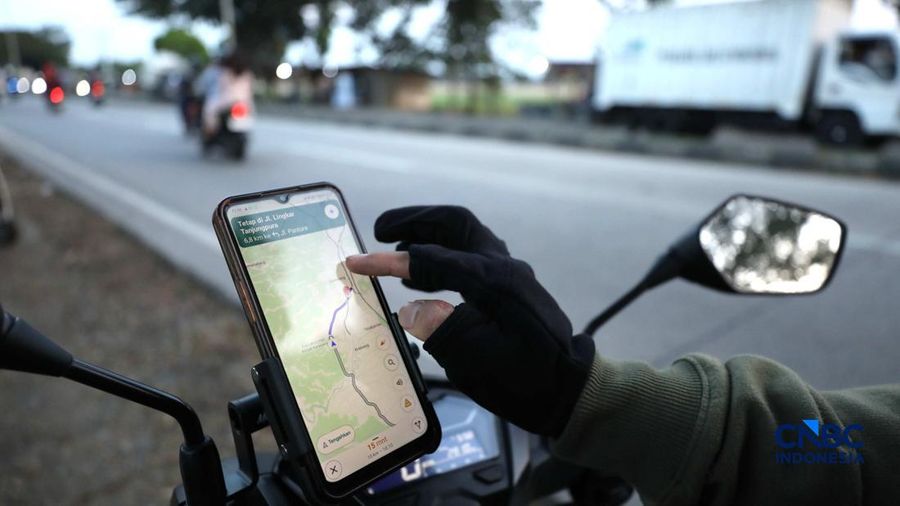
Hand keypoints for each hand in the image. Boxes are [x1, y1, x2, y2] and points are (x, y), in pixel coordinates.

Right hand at [346, 206, 594, 435]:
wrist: (566, 388)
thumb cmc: (523, 379)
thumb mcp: (474, 362)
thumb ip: (438, 328)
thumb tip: (410, 309)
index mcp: (492, 282)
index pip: (430, 259)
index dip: (388, 261)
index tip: (357, 262)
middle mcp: (502, 267)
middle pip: (454, 224)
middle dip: (414, 220)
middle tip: (381, 228)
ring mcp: (509, 272)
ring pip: (465, 235)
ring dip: (428, 234)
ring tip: (395, 246)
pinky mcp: (510, 283)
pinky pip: (472, 254)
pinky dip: (443, 254)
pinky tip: (423, 275)